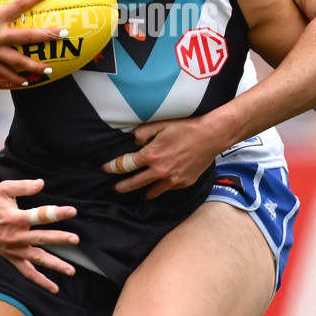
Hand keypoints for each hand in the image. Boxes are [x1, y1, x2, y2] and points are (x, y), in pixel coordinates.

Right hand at [0, 177, 78, 292]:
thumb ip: (24, 186)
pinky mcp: (11, 257)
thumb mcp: (5, 188)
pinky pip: (26, 272)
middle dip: (60, 239)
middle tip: (75, 240)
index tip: (72, 211)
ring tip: (71, 271)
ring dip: (55, 265)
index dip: (56, 213)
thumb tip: (41, 183)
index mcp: (14, 218)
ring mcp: (13, 249)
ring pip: (37, 259)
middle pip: (41, 239)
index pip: (39, 216)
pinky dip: (40, 280)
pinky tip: (53, 287)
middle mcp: (14, 237)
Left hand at [101, 117, 216, 198]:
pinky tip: (160, 185)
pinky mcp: (183, 183)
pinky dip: (162, 187)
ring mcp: (172, 179)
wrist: (210, 136)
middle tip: (115, 188)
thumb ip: (143, 133)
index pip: (125, 165)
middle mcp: (159, 171)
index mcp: (151, 155)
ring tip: (138, 192)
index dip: (112, 167)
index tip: (105, 169)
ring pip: (152, 192)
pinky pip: (168, 189)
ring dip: (142, 192)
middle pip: (134, 183)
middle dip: (122, 187)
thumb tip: (134, 142)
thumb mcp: (160, 124)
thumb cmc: (185, 127)